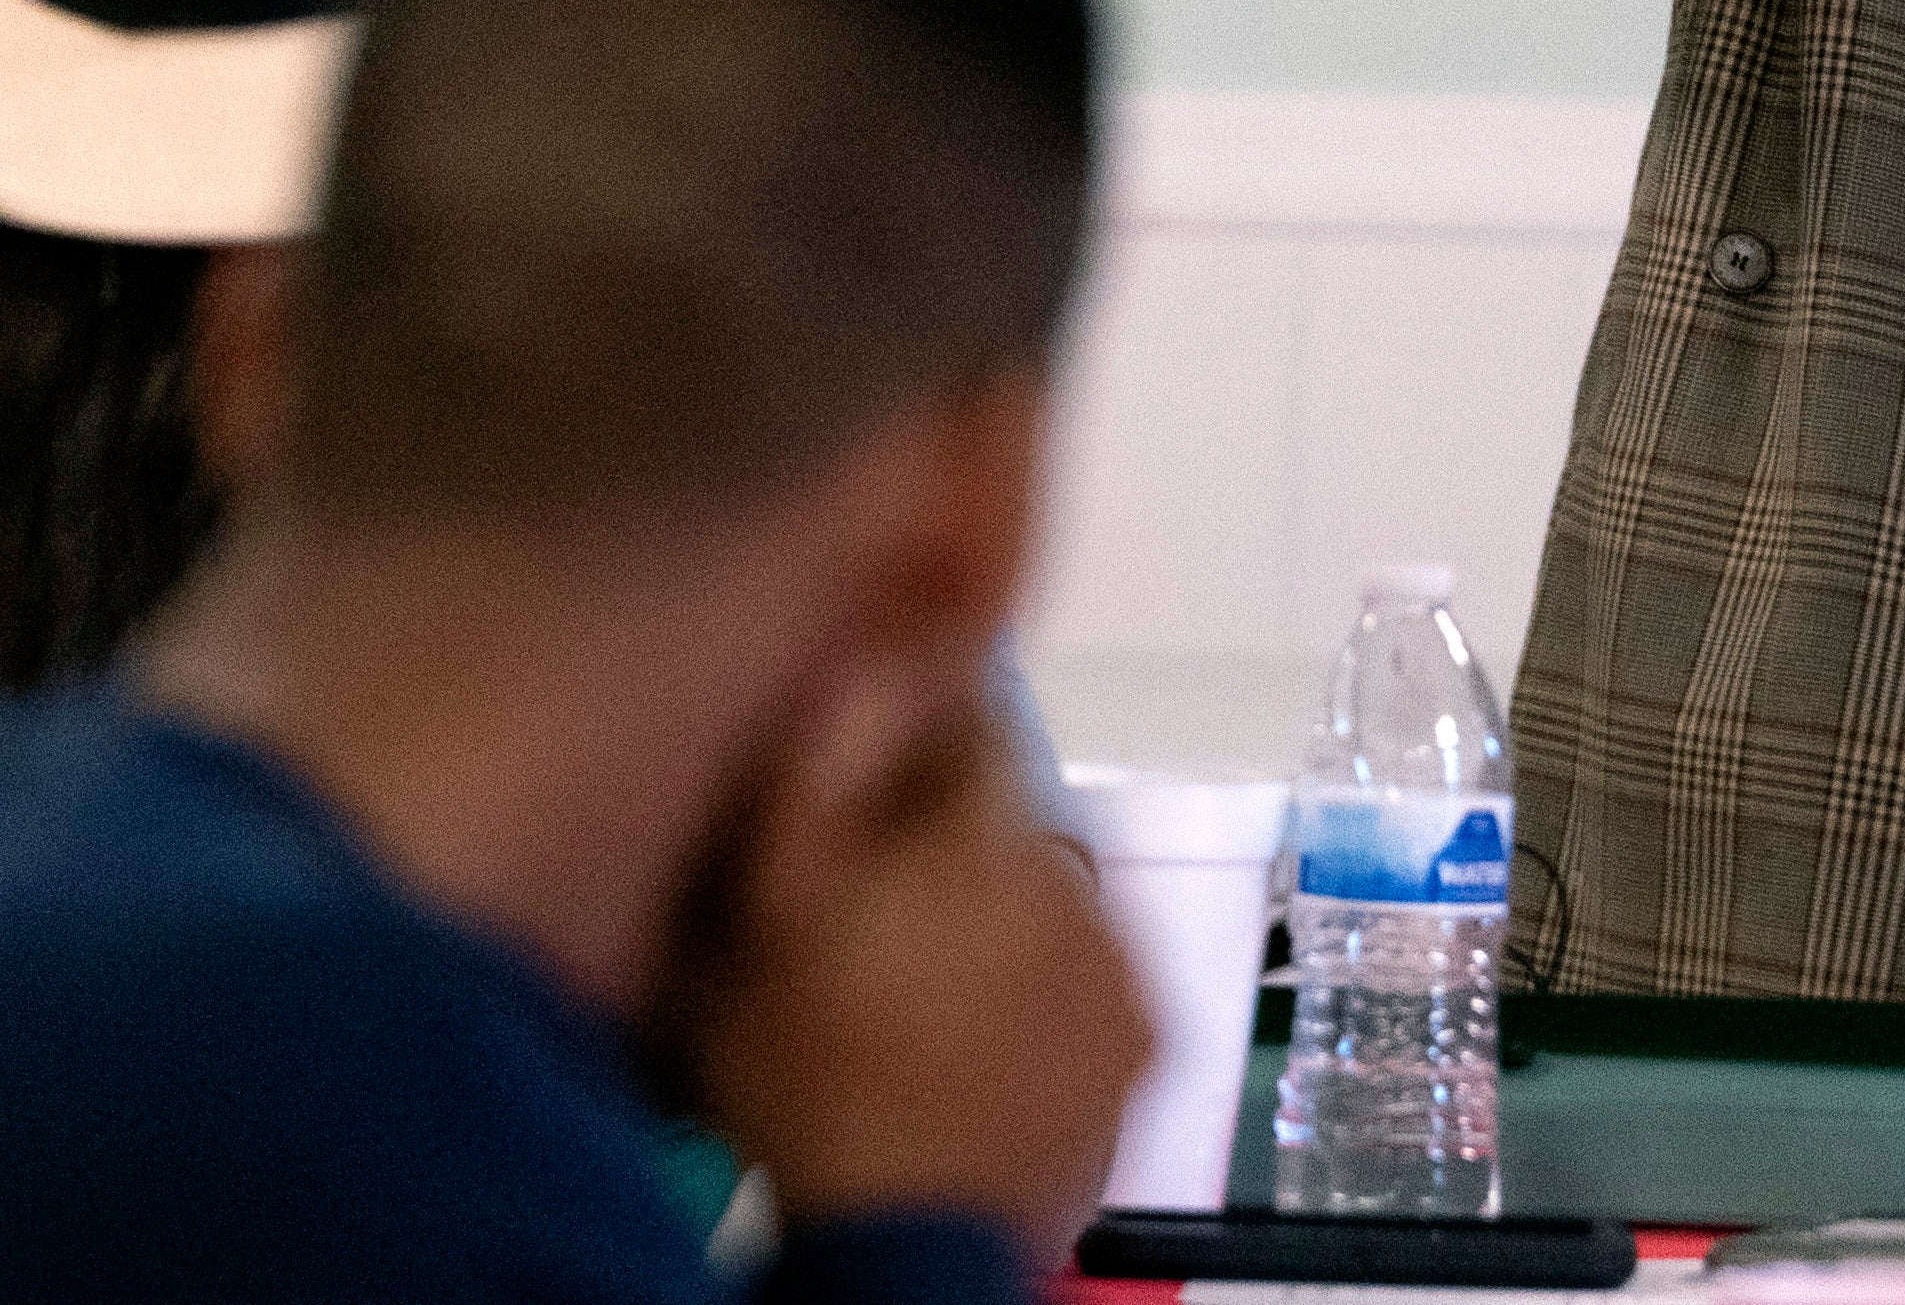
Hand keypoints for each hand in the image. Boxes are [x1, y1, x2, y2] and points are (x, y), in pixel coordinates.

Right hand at [686, 655, 1152, 1261]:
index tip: (878, 796)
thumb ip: (814, 779)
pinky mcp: (1150, 1038)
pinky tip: (998, 1045)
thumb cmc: (803, 1082)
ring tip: (942, 997)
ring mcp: (1124, 961)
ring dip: (1013, 923)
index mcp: (977, 834)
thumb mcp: (754, 924)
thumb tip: (868, 664)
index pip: (974, 728)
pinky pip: (1102, 980)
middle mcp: (1073, 877)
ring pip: (1060, 900)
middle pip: (1013, 822)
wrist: (905, 1239)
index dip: (921, 747)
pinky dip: (1059, 998)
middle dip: (958, 848)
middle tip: (890, 922)